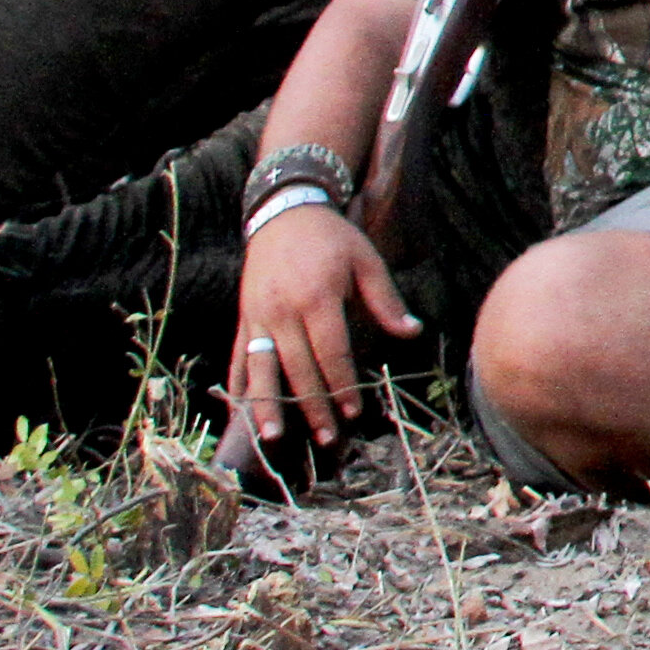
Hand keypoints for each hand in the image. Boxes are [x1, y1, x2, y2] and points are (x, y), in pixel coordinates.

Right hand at [224, 201, 419, 451]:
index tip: (354, 412)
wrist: (284, 210)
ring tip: (271, 437)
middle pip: (298, 368)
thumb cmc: (331, 238)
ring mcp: (258, 315)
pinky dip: (236, 384)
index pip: (331, 353)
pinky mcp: (244, 316)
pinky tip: (237, 411)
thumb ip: (386, 300)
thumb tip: (413, 331)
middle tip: (327, 439)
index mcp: (317, 297)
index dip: (343, 385)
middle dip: (312, 406)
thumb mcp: (366, 260)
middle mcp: (283, 310)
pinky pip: (237, 355)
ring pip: (260, 367)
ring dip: (266, 404)